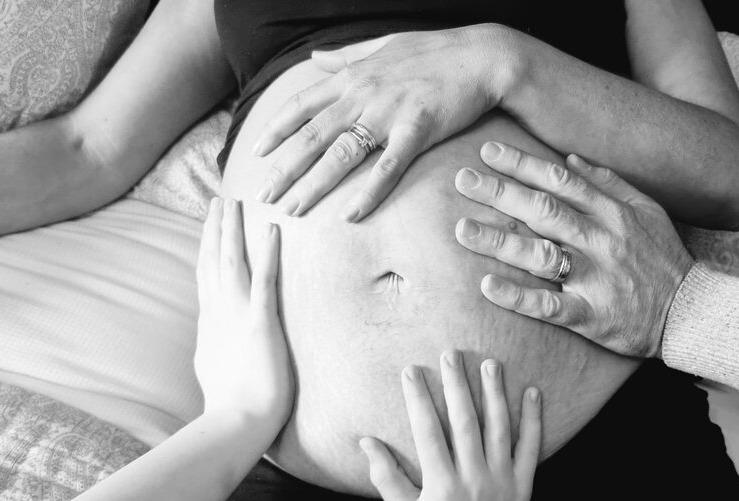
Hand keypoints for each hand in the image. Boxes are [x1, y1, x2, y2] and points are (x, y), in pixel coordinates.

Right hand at [194, 197, 293, 426]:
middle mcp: (219, 312)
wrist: (235, 423)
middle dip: (217, 228)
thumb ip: (213, 347)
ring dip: (235, 229)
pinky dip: (269, 253)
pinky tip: (273, 230)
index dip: (207, 246)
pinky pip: (266, 280)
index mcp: (209, 322)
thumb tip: (210, 341)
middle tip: (220, 200)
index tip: (209, 224)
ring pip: (233, 261)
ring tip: (238, 202)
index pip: (206, 275)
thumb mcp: (212, 368)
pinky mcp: (261, 323)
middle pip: (214, 260)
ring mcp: (238, 315)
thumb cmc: (229, 405)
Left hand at [249, 24, 521, 221]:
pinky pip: (387, 167)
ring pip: (341, 154)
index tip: (256, 152)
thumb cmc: (435, 51)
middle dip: (284, 168)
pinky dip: (368, 193)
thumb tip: (315, 56)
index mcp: (353, 77)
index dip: (277, 129)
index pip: (303, 105)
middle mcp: (363, 95)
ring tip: (293, 210)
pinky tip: (351, 216)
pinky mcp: (418, 130)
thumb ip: (346, 55)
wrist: (482, 56)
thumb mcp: (382, 45)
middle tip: (263, 195)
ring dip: (313, 185)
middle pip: (312, 136)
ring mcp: (389, 112)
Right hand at [359, 352, 540, 500]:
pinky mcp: (523, 487)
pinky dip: (533, 419)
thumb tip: (365, 442)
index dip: (417, 399)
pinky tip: (532, 393)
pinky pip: (531, 448)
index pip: (427, 431)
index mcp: (441, 486)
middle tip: (450, 354)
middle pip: (464, 422)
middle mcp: (474, 479)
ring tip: (490, 364)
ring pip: (499, 428)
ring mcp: (502, 481)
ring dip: (495, 393)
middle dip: (456, 385)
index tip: (410, 371)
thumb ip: (387, 478)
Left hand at [453, 143, 694, 358]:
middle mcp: (600, 240)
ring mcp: (595, 278)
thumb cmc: (664, 257)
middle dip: (500, 193)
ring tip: (462, 230)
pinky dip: (518, 297)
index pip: (559, 181)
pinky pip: (550, 306)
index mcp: (611, 212)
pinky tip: (488, 287)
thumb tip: (571, 159)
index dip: (522, 164)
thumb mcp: (646, 209)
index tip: (488, 152)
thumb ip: (609, 182)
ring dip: (499, 241)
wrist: (691, 311)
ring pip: (540, 254)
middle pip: (543, 211)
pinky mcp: (591, 315)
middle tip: (461, 180)